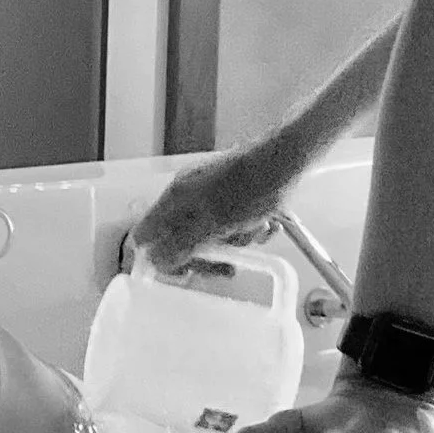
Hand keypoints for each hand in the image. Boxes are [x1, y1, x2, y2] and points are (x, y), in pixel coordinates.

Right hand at [129, 145, 289, 268]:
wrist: (286, 161)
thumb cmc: (251, 187)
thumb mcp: (215, 224)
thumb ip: (182, 243)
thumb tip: (156, 259)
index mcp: (176, 197)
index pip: (147, 233)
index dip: (162, 256)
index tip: (186, 271)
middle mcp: (187, 194)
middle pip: (180, 238)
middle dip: (208, 254)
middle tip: (227, 266)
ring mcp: (207, 194)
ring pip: (209, 234)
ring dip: (235, 241)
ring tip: (254, 232)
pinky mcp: (229, 195)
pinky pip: (230, 224)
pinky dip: (248, 229)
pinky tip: (264, 224)